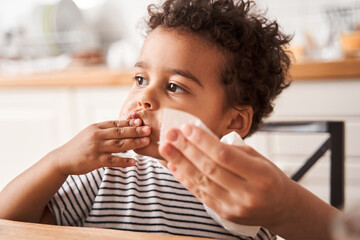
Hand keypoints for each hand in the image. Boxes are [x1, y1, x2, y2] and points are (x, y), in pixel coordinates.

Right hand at [54, 119, 150, 175]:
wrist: (62, 159)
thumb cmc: (80, 146)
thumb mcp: (91, 133)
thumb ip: (106, 130)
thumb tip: (125, 126)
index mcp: (97, 127)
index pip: (116, 123)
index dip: (129, 122)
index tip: (141, 121)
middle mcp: (97, 135)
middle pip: (120, 132)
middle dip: (136, 130)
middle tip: (148, 129)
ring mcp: (96, 148)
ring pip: (118, 145)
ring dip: (134, 143)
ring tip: (145, 142)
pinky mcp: (94, 160)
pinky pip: (112, 160)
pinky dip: (124, 161)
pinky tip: (133, 162)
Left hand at [158, 124, 296, 228]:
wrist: (282, 208)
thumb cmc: (269, 178)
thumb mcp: (258, 159)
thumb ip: (232, 150)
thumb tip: (201, 137)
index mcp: (260, 175)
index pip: (224, 156)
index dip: (202, 141)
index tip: (186, 128)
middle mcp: (247, 194)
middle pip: (209, 168)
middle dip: (186, 149)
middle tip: (170, 134)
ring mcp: (235, 207)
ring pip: (201, 182)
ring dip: (180, 163)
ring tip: (166, 148)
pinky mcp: (225, 214)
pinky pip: (200, 194)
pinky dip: (185, 179)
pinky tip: (174, 166)